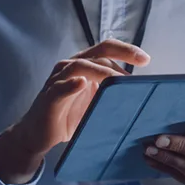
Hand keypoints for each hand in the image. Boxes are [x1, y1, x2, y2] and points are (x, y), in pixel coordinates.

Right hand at [0, 39, 150, 184]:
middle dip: (122, 54)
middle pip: (98, 52)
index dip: (126, 50)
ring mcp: (58, 80)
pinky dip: (71, 85)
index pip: (106, 49)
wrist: (38, 135)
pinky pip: (59, 88)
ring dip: (102, 71)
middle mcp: (70, 66)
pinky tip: (82, 84)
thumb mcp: (95, 102)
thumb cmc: (68, 116)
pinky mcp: (49, 97)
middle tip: (142, 62)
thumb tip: (141, 95)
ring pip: (80, 66)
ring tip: (119, 79)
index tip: (146, 59)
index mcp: (83, 64)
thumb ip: (111, 93)